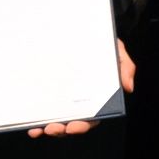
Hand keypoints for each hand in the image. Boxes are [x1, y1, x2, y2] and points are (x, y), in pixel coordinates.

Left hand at [23, 36, 138, 138]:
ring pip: (55, 119)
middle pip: (71, 122)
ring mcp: (61, 97)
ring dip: (46, 128)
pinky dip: (35, 120)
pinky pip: (41, 108)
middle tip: (52, 129)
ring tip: (39, 129)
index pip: (91, 117)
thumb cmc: (101, 43)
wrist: (82, 28)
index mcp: (96, 97)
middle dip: (61, 130)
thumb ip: (125, 67)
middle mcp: (78, 101)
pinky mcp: (47, 90)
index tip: (73, 127)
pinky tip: (31, 124)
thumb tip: (127, 87)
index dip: (83, 125)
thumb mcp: (116, 50)